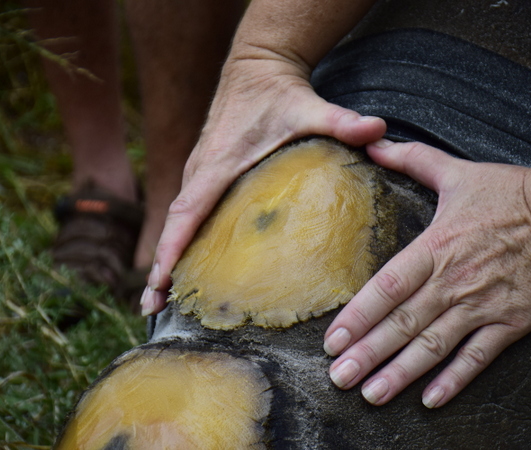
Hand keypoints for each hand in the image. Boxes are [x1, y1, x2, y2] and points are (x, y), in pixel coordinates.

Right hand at [140, 57, 385, 314]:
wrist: (256, 67)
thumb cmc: (279, 92)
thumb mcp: (310, 107)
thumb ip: (342, 122)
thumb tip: (379, 129)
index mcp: (219, 163)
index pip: (188, 211)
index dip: (172, 247)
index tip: (160, 282)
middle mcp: (201, 170)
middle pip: (174, 225)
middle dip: (159, 267)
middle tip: (152, 309)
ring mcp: (199, 172)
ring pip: (178, 222)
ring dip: (165, 259)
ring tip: (159, 303)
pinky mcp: (205, 174)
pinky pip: (187, 214)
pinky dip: (179, 242)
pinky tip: (184, 271)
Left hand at [323, 139, 530, 407]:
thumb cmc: (508, 192)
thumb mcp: (456, 171)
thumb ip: (411, 159)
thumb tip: (373, 142)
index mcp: (435, 247)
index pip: (386, 287)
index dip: (358, 315)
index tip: (333, 339)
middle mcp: (452, 282)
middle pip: (403, 324)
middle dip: (368, 353)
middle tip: (338, 378)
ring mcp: (482, 305)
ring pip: (434, 346)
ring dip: (401, 373)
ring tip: (372, 394)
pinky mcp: (511, 322)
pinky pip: (478, 357)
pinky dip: (455, 379)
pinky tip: (430, 399)